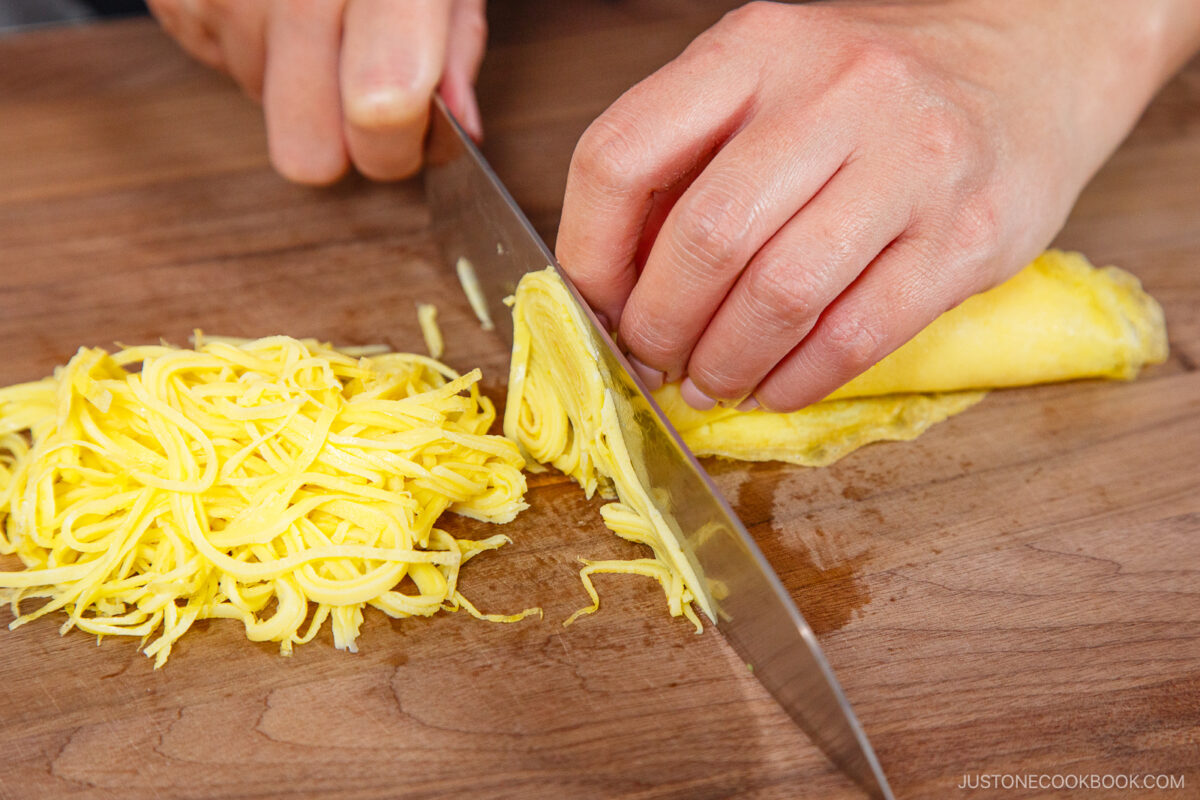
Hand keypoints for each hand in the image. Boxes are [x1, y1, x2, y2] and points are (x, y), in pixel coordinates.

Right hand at [147, 0, 486, 183]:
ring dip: (300, 81)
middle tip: (373, 102)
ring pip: (265, 110)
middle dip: (348, 145)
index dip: (402, 143)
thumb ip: (455, 41)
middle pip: (309, 152)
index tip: (418, 133)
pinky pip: (221, 65)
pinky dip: (256, 44)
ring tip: (321, 7)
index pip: (382, 102)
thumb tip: (457, 127)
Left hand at [558, 0, 1199, 410]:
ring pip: (779, 295)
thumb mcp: (770, 82)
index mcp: (756, 48)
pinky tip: (776, 386)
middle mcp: (835, 91)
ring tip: (710, 382)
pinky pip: (857, 335)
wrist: (1034, 60)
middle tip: (653, 360)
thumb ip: (691, 162)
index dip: (589, 253)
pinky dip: (798, 380)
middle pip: (704, 238)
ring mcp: (913, 162)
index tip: (594, 305)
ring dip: (725, 363)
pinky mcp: (969, 236)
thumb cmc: (877, 88)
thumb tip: (613, 280)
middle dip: (658, 326)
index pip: (621, 154)